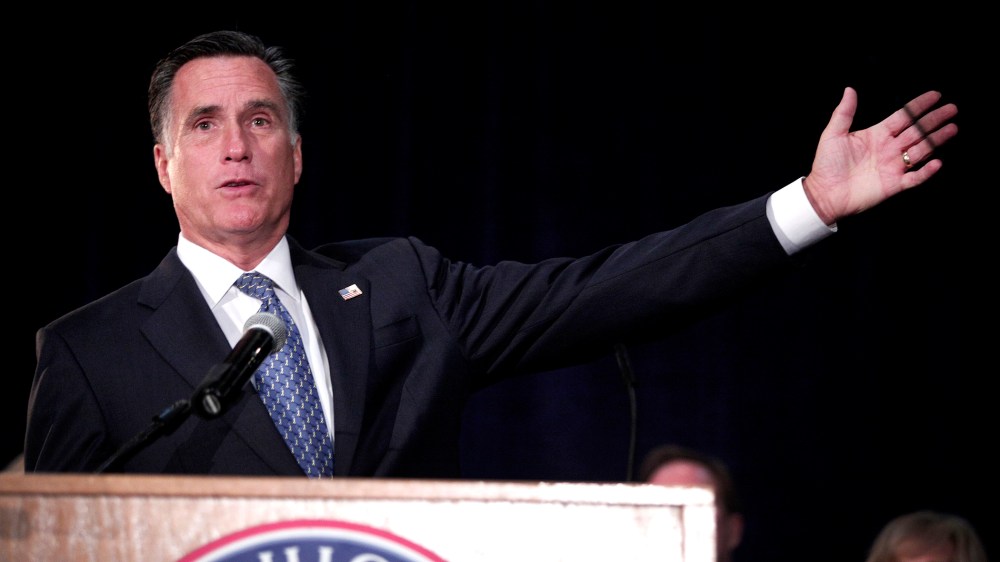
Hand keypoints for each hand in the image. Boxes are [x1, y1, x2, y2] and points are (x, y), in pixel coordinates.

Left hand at [802, 87, 957, 224]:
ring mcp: (893, 167)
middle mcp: (889, 149)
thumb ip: (844, 112)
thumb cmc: (826, 165)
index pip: (903, 117)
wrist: (823, 194)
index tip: (936, 95)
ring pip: (920, 151)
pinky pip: (914, 178)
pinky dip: (926, 172)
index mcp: (877, 135)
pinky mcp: (894, 185)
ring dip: (936, 140)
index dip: (919, 106)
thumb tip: (849, 90)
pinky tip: (936, 162)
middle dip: (934, 120)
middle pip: (917, 131)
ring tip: (951, 129)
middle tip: (951, 109)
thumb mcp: (833, 134)